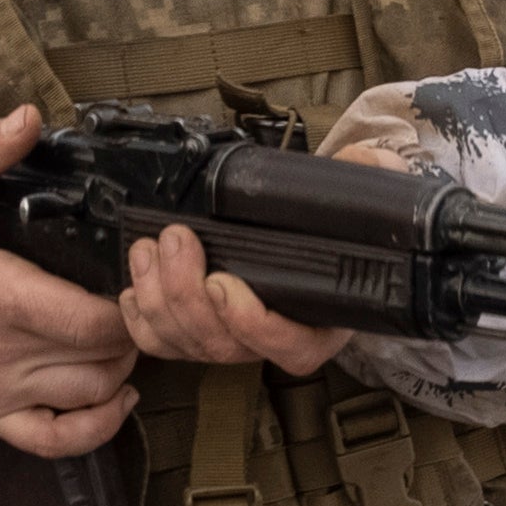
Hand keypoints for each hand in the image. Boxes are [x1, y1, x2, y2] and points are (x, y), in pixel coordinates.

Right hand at [0, 107, 150, 450]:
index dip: (130, 303)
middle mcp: (3, 351)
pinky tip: (116, 401)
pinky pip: (53, 440)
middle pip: (103, 358)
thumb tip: (29, 117)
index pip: (92, 318)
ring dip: (121, 370)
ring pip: (88, 396)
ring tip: (123, 338)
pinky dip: (94, 428)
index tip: (137, 279)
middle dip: (133, 331)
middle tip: (137, 302)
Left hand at [121, 90, 429, 376]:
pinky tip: (136, 283)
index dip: (252, 325)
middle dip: (186, 293)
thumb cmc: (326, 224)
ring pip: (187, 344)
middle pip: (224, 345)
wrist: (299, 233)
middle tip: (176, 239)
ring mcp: (233, 343)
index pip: (290, 347)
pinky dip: (140, 318)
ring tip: (150, 247)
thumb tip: (368, 159)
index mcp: (323, 324)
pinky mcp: (196, 338)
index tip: (224, 285)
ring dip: (158, 296)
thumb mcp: (359, 196)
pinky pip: (162, 346)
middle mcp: (276, 342)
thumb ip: (370, 177)